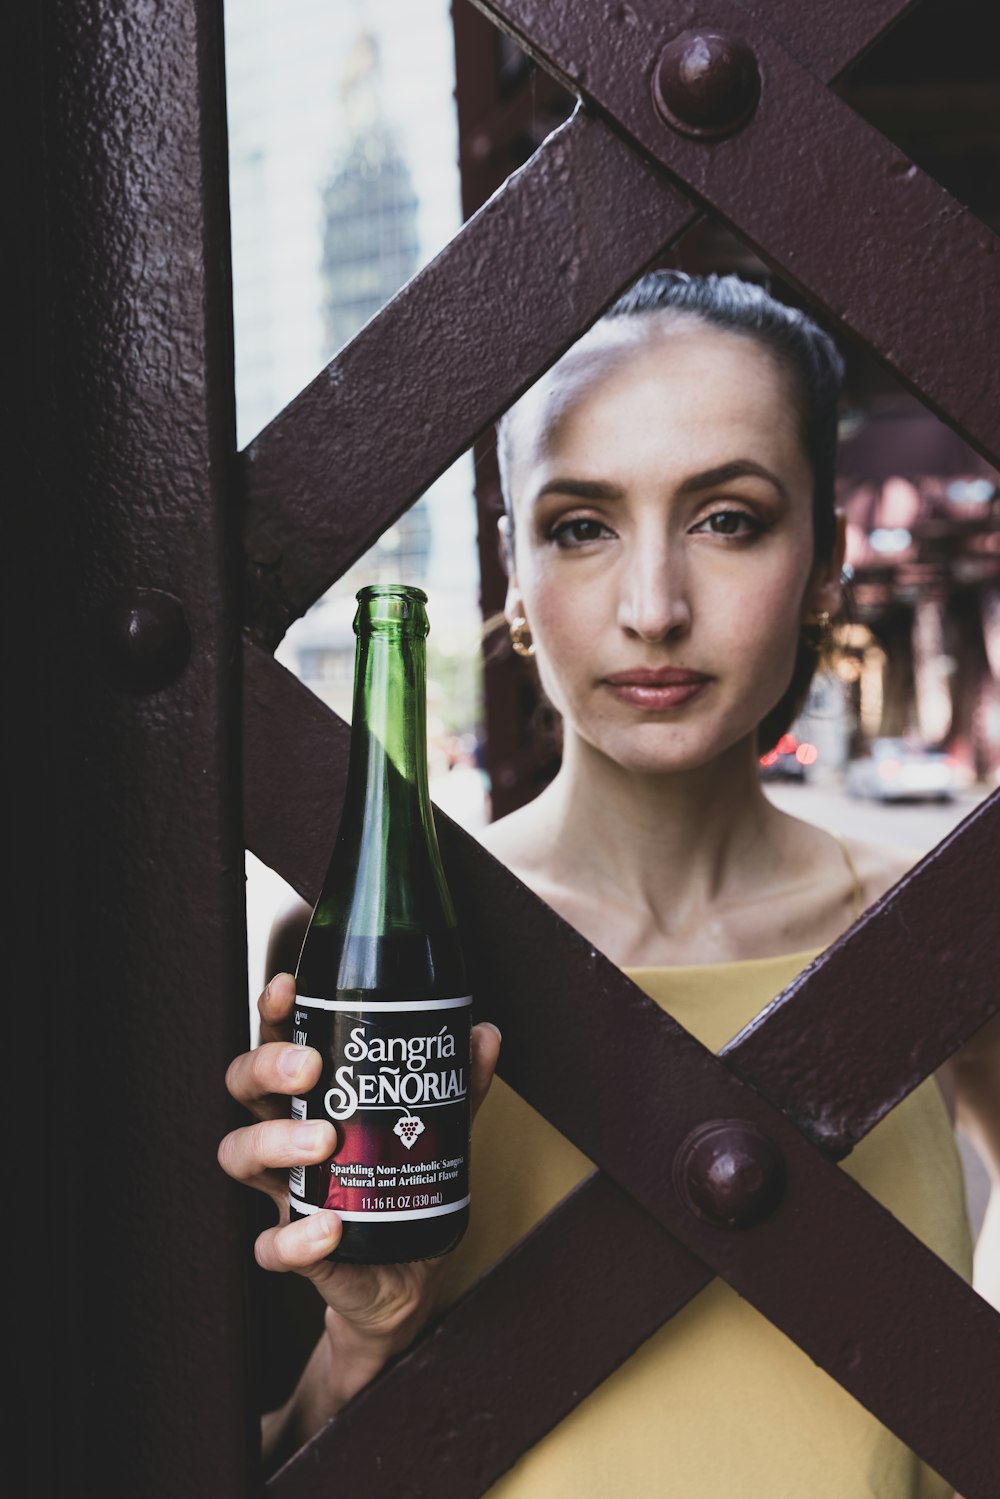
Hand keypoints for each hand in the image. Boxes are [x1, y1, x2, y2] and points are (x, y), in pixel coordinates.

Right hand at [218, 972, 500, 1456]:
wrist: (404, 1279)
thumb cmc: (404, 1187)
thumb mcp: (436, 1128)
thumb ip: (459, 1084)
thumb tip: (483, 1033)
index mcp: (314, 1097)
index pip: (279, 1041)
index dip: (274, 1013)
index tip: (287, 988)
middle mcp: (285, 1137)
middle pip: (244, 1087)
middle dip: (266, 1067)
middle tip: (309, 1069)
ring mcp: (284, 1192)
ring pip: (239, 1155)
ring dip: (275, 1142)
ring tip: (325, 1141)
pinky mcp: (295, 1251)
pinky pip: (270, 1245)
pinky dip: (294, 1238)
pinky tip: (328, 1228)